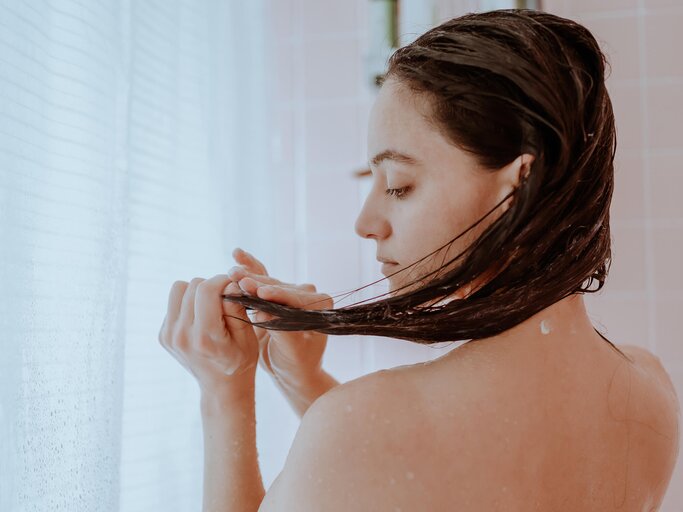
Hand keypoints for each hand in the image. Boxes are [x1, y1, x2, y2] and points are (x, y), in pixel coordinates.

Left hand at [158, 274, 259, 394]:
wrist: (221, 387)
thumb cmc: (240, 360)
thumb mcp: (247, 337)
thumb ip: (237, 309)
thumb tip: (230, 284)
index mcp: (203, 337)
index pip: (206, 289)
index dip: (222, 280)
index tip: (233, 286)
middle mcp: (181, 335)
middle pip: (192, 285)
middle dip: (212, 286)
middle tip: (224, 299)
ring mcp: (169, 336)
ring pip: (178, 289)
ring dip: (196, 292)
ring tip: (211, 307)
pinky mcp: (163, 335)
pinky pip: (174, 302)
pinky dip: (189, 304)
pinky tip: (201, 319)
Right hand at [229, 248, 331, 386]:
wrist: (293, 370)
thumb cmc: (297, 364)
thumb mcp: (292, 352)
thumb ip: (282, 331)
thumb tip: (263, 312)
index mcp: (321, 306)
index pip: (295, 298)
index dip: (276, 294)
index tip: (258, 291)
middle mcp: (309, 295)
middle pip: (279, 287)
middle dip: (257, 283)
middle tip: (237, 278)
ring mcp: (292, 292)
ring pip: (268, 282)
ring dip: (249, 276)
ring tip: (231, 271)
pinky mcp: (277, 293)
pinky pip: (263, 277)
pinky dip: (250, 268)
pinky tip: (237, 254)